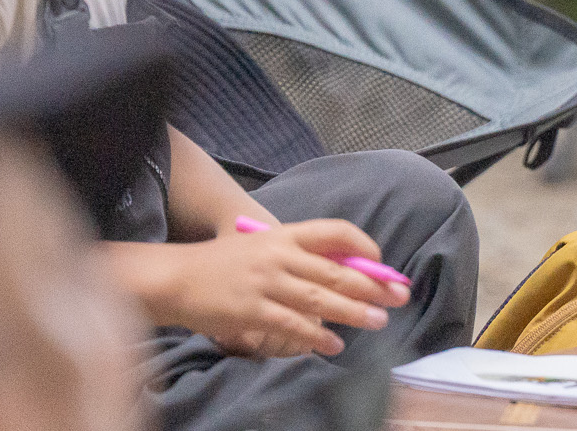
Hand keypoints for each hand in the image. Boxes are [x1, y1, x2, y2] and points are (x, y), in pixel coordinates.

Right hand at [119, 219, 409, 358]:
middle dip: (373, 285)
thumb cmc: (226, 265)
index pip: (336, 232)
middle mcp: (280, 255)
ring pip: (321, 298)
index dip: (364, 246)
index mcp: (285, 234)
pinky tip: (334, 345)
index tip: (382, 264)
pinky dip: (316, 336)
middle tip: (398, 298)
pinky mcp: (252, 311)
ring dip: (354, 311)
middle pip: (337, 270)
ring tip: (378, 321)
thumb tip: (347, 270)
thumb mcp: (264, 247)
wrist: (177, 278)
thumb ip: (300, 255)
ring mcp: (266, 283)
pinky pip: (293, 325)